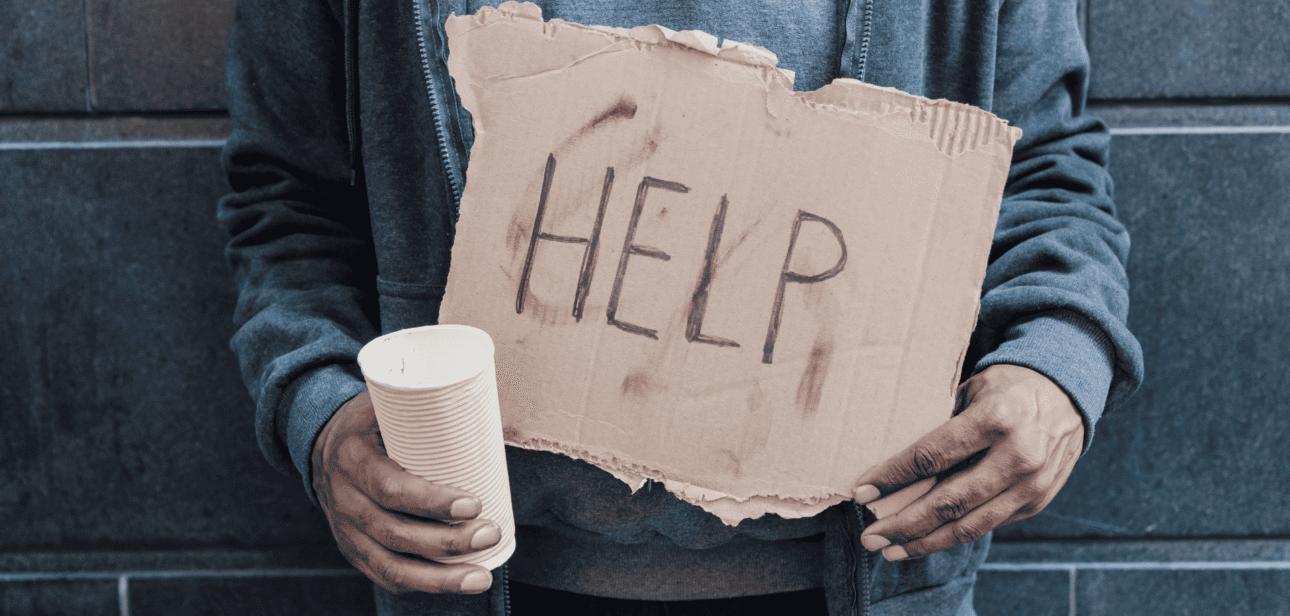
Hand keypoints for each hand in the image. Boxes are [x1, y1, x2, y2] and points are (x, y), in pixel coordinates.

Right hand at [311, 390, 500, 593]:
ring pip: (391, 566)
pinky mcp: (353, 551)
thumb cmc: (371, 422)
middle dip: (448, 541)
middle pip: (395, 533)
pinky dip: (421, 584)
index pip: (390, 488)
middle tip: (490, 532)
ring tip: (482, 577)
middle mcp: (344, 501)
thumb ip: (424, 400)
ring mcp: (345, 531)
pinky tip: (454, 583)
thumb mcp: (385, 401)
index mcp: (351, 459)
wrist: (323, 446)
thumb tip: (481, 397)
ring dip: (440, 578)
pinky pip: (385, 576)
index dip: (432, 501)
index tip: (474, 502)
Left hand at [851, 364, 1084, 560]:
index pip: (932, 456)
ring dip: (926, 542)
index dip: (893, 477)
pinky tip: (927, 539)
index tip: (862, 491)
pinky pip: (989, 526)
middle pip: (948, 501)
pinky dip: (954, 536)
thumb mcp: (972, 390)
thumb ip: (940, 424)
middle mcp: (1018, 456)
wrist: (1069, 392)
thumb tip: (893, 463)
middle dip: (904, 524)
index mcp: (996, 419)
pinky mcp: (1038, 502)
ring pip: (970, 526)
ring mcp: (1032, 484)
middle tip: (870, 536)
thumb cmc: (1008, 386)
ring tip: (892, 549)